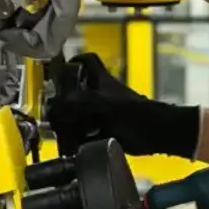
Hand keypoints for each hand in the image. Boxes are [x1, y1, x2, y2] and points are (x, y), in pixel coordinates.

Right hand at [46, 53, 199, 157]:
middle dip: (62, 103)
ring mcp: (101, 113)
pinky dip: (75, 139)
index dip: (71, 62)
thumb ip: (78, 103)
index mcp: (100, 80)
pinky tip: (70, 146)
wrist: (156, 134)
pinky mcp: (104, 130)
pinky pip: (83, 133)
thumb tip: (54, 109)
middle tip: (52, 113)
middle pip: (74, 92)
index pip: (84, 61)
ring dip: (67, 123)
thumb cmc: (134, 113)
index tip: (57, 73)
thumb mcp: (102, 104)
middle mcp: (99, 94)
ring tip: (59, 132)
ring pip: (77, 114)